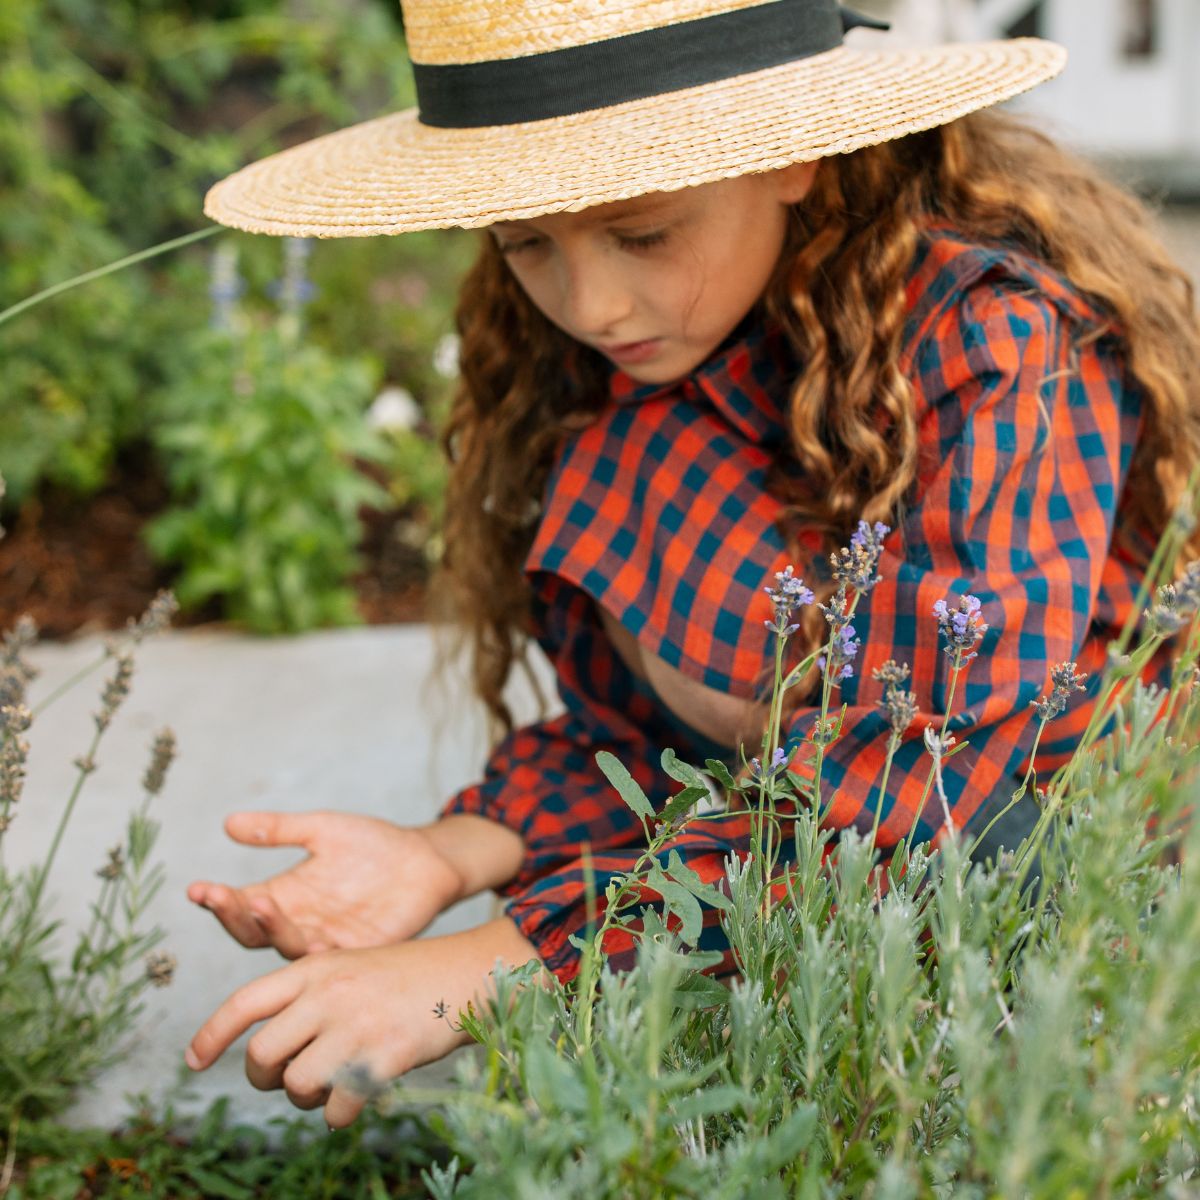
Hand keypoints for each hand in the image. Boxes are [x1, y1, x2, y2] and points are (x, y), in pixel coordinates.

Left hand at [184, 917, 544, 1126]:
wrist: (464, 972)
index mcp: (314, 969)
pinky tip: (358, 1096)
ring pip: (295, 1085)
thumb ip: (307, 997)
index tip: (192, 1061)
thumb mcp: (348, 966)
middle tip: (287, 1077)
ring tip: (328, 1085)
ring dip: (305, 1098)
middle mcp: (328, 994)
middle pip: (260, 1055)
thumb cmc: (404, 976)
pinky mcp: (384, 1056)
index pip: (244, 1003)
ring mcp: (356, 1025)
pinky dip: (340, 1114)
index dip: (211, 1035)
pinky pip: (337, 1108)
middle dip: (265, 1078)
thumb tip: (266, 1051)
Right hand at [187, 811, 466, 957]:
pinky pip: (332, 962)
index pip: (240, 905)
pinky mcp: (357, 952)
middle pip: (253, 932)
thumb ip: (279, 829)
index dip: (216, 900)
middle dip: (233, 916)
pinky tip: (314, 938)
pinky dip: (319, 952)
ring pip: (287, 947)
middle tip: (220, 896)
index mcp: (285, 896)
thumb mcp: (321, 829)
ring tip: (261, 902)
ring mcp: (326, 941)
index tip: (196, 888)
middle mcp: (298, 923)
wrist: (424, 859)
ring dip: (271, 927)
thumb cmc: (373, 843)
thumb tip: (228, 822)